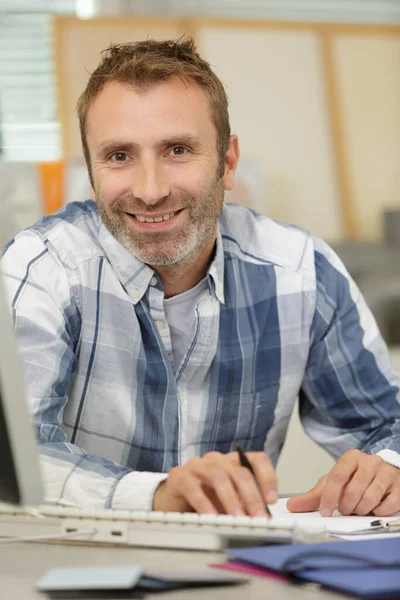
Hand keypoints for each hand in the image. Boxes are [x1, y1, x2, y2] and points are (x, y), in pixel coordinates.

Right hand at [153, 451, 277, 515]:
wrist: (172, 501)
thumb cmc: (204, 499)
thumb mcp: (228, 502)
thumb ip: (244, 505)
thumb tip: (263, 518)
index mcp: (232, 462)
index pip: (256, 459)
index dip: (267, 477)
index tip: (271, 499)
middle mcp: (217, 460)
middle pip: (239, 471)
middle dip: (251, 496)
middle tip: (257, 517)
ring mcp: (197, 465)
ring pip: (219, 476)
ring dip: (231, 499)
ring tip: (236, 519)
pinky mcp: (180, 476)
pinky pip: (193, 487)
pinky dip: (205, 503)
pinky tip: (211, 517)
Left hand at [287, 449, 399, 516]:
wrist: (385, 473)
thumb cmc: (356, 479)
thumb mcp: (334, 483)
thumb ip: (314, 495)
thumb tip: (291, 506)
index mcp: (351, 458)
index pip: (337, 476)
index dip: (330, 497)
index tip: (326, 512)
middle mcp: (370, 461)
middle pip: (353, 490)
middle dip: (346, 506)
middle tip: (346, 509)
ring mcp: (386, 473)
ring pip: (370, 498)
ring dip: (361, 510)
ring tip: (359, 508)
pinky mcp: (399, 486)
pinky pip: (387, 505)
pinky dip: (378, 512)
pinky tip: (374, 508)